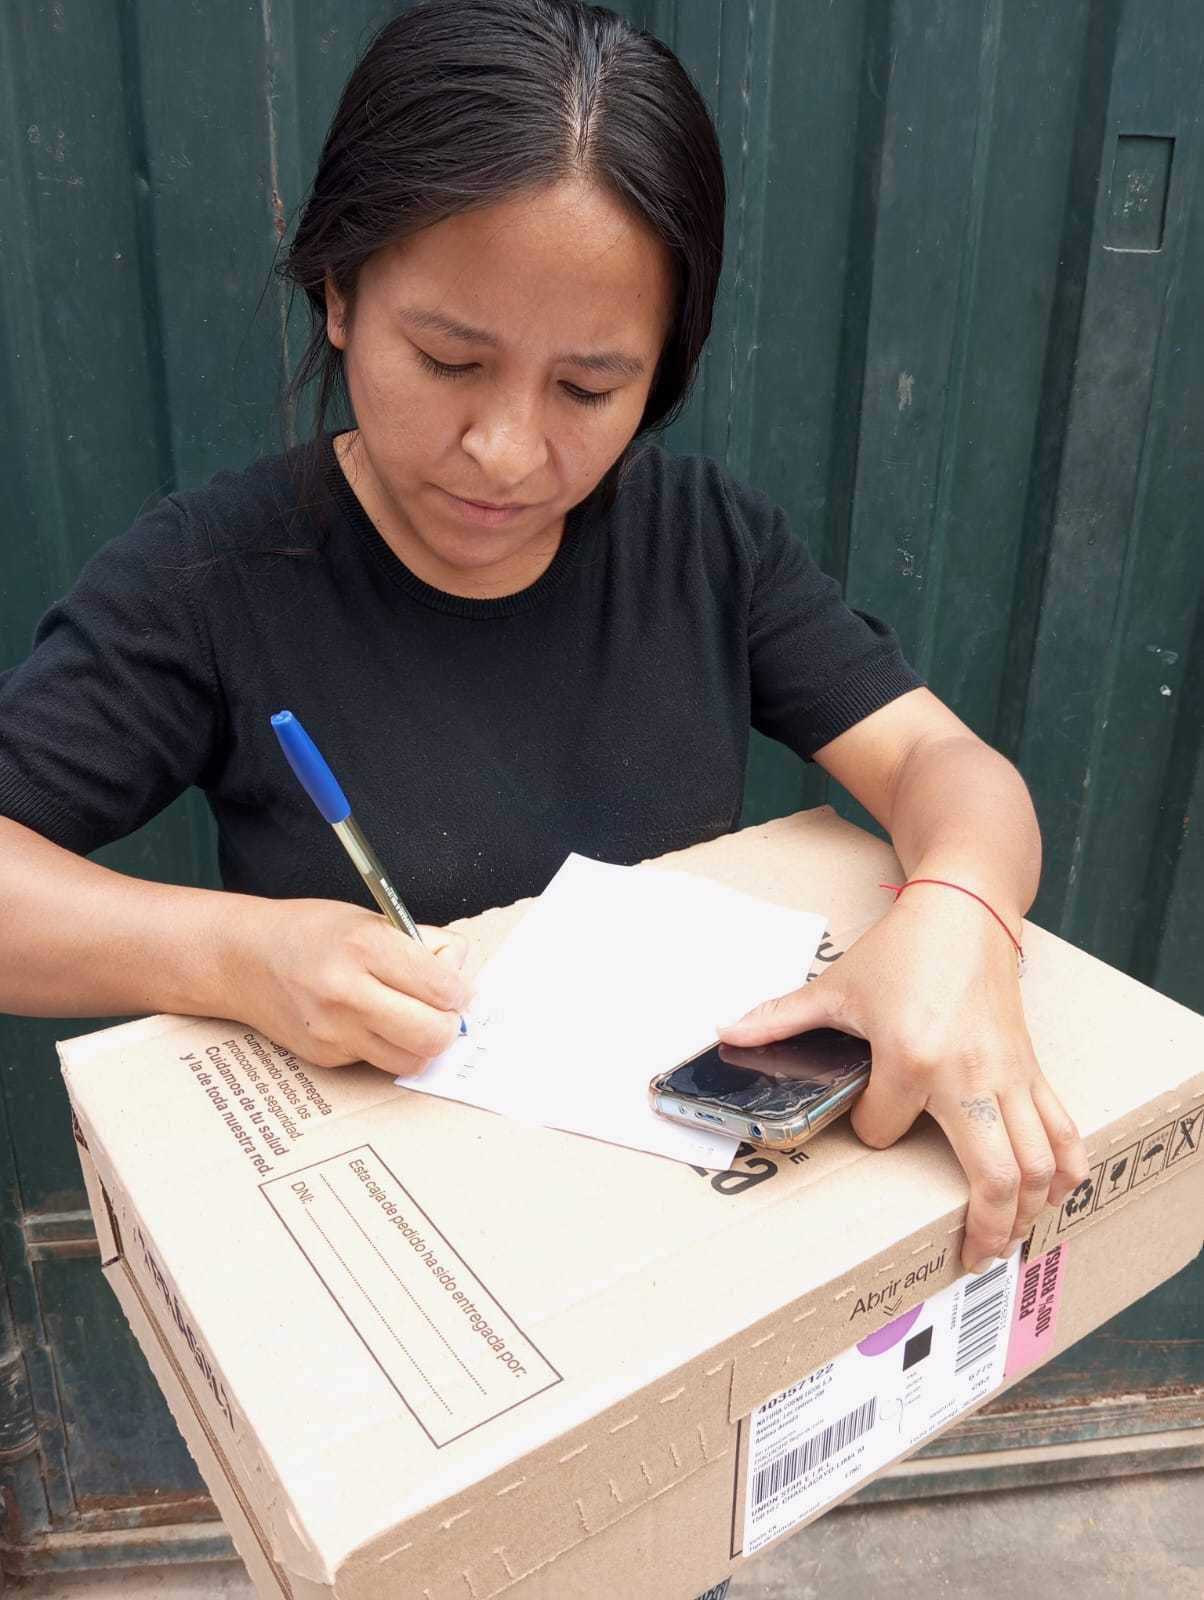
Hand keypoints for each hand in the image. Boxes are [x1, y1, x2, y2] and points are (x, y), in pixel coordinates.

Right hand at [225, 898, 469, 1076]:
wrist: (242, 958)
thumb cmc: (311, 932)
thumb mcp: (371, 919)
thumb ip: (422, 944)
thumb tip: (460, 973)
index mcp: (365, 947)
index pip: (442, 987)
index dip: (461, 991)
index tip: (457, 987)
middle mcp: (347, 993)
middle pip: (433, 1034)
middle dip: (450, 1025)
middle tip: (445, 1011)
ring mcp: (334, 1031)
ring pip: (412, 1061)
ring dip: (424, 1044)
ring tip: (415, 1019)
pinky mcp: (326, 1056)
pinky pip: (380, 1061)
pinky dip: (390, 1046)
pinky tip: (376, 1021)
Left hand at [718, 890, 1089, 1270]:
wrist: (965, 909)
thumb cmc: (904, 948)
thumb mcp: (838, 984)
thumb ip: (782, 1018)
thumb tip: (727, 1033)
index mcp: (911, 1058)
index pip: (884, 1132)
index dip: (871, 1134)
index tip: (868, 1125)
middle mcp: (968, 1075)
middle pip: (994, 1177)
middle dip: (985, 1226)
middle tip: (971, 1257)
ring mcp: (1009, 1075)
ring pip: (1039, 1164)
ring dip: (1028, 1211)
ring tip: (1007, 1237)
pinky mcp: (1033, 1067)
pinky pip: (1063, 1130)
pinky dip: (1064, 1170)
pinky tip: (1052, 1196)